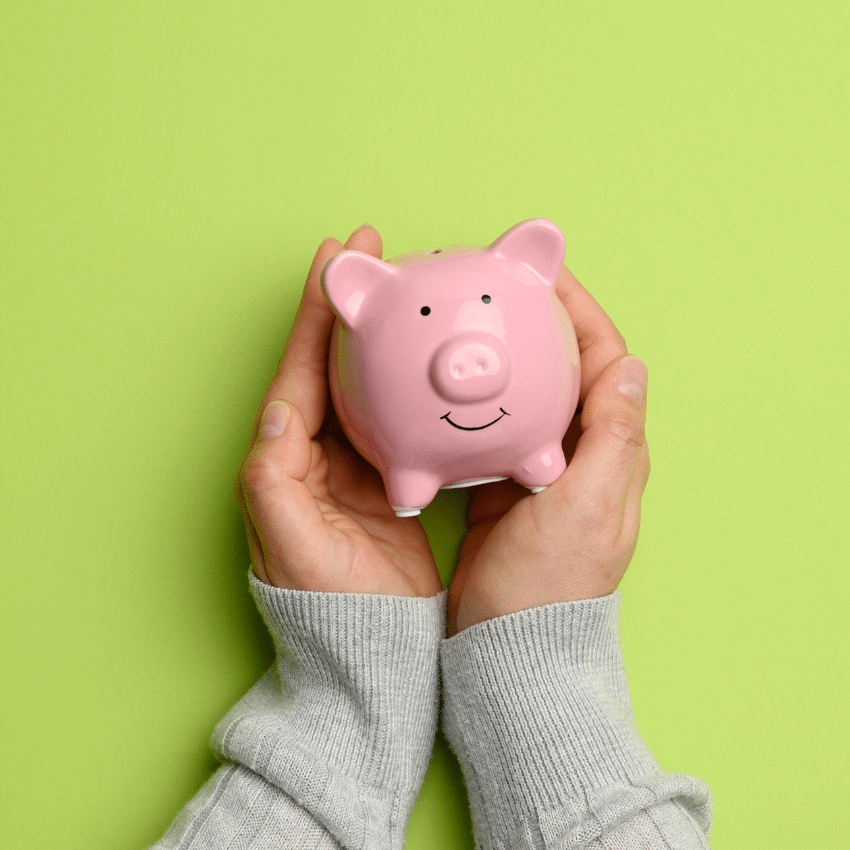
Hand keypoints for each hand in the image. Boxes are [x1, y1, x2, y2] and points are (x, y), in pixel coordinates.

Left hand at [236, 226, 441, 598]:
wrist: (369, 649)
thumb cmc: (326, 604)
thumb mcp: (290, 543)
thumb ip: (275, 477)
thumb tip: (279, 410)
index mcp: (286, 456)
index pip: (300, 367)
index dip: (316, 310)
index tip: (337, 256)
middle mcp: (314, 451)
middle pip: (331, 361)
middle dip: (349, 305)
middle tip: (373, 253)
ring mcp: (352, 462)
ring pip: (366, 382)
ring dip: (380, 335)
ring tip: (407, 289)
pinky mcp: (388, 477)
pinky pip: (398, 414)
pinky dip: (411, 382)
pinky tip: (433, 362)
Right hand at [447, 268, 648, 634]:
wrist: (509, 643)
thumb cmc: (551, 583)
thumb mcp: (588, 506)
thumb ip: (612, 438)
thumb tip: (633, 369)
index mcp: (610, 453)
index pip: (606, 364)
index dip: (582, 316)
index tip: (547, 277)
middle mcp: (580, 456)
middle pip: (567, 370)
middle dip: (542, 325)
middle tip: (503, 289)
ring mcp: (540, 470)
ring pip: (528, 395)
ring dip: (507, 358)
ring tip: (472, 324)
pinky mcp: (504, 487)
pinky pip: (494, 427)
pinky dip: (478, 401)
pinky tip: (448, 388)